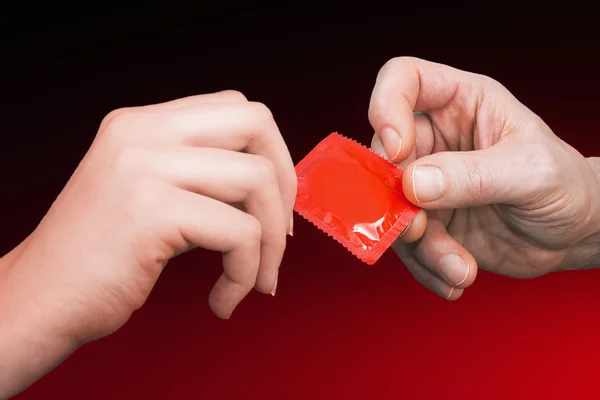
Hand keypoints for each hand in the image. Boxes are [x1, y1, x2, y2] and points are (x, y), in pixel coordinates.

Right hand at [2, 90, 295, 344]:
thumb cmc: (101, 259)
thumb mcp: (146, 194)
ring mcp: (144, 166)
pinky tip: (222, 300)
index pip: (237, 109)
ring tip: (255, 281)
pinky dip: (245, 274)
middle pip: (257, 124)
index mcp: (143, 123)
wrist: (38, 302)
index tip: (273, 206)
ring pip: (258, 181)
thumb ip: (198, 174)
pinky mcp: (150, 210)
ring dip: (271, 243)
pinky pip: (240, 233)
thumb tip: (272, 184)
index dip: (272, 155)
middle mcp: (142, 132)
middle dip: (286, 184)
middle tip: (278, 238)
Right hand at [368, 57, 599, 299]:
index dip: (386, 108)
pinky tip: (457, 279)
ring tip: (461, 268)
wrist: (573, 234)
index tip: (399, 151)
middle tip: (421, 229)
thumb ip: (475, 175)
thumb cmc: (564, 186)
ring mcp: (426, 183)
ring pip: (390, 208)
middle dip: (395, 197)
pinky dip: (426, 267)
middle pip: (382, 154)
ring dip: (418, 246)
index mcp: (460, 103)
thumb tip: (412, 185)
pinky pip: (407, 245)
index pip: (402, 80)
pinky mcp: (428, 222)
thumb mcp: (532, 173)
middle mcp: (435, 140)